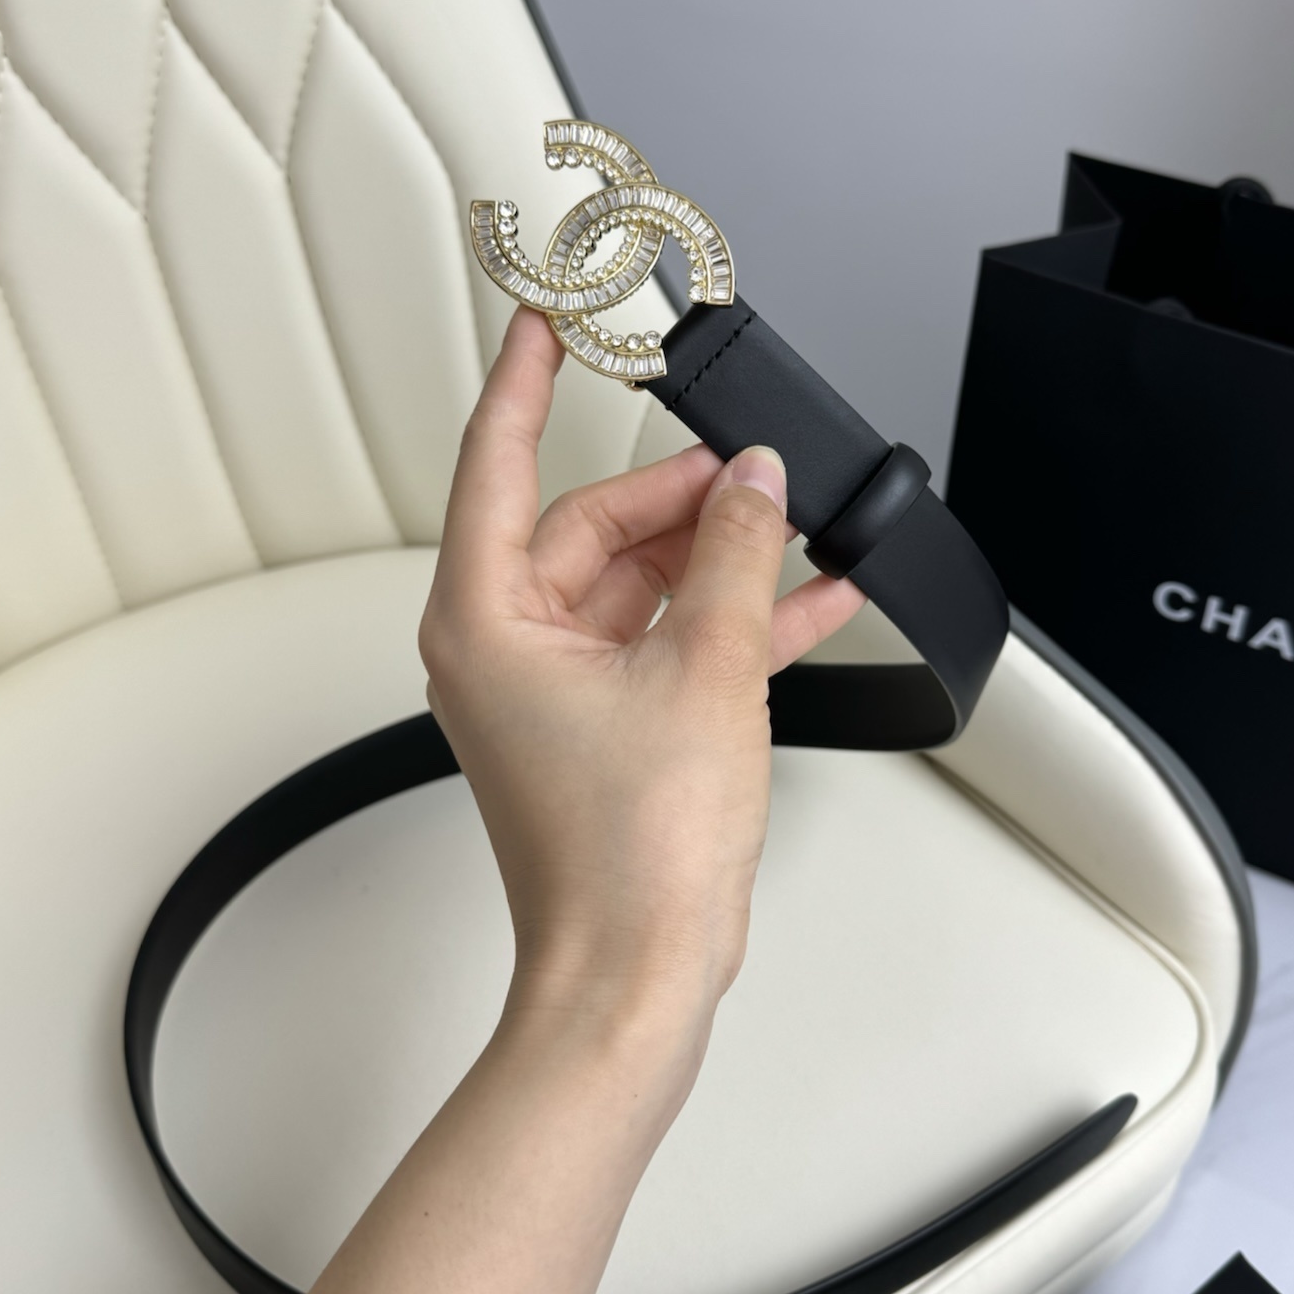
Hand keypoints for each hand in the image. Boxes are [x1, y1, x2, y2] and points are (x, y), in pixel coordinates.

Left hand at [420, 307, 864, 1032]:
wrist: (637, 976)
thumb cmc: (630, 856)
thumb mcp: (707, 670)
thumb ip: (738, 557)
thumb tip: (756, 485)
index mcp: (486, 618)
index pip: (496, 460)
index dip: (524, 378)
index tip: (546, 317)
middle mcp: (505, 648)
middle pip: (590, 525)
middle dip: (681, 496)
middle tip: (755, 473)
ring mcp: (554, 692)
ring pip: (638, 584)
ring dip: (718, 560)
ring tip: (796, 533)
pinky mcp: (603, 729)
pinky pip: (664, 642)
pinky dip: (728, 621)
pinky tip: (807, 600)